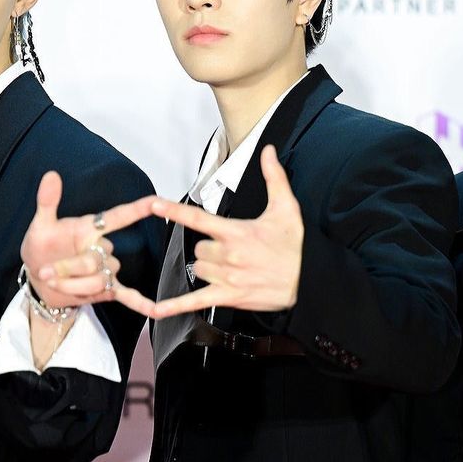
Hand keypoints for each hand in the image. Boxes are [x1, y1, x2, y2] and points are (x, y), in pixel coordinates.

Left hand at [20, 171, 156, 316]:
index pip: (119, 217)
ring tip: (53, 283)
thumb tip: (50, 175)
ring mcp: (107, 270)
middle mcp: (103, 248)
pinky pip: (128, 296)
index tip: (156, 202)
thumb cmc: (41, 248)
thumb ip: (47, 202)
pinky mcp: (107, 290)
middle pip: (95, 261)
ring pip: (98, 281)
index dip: (137, 209)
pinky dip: (141, 303)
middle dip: (68, 269)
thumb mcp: (40, 226)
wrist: (38, 280)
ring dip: (72, 286)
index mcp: (91, 228)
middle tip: (45, 272)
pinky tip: (156, 309)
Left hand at [150, 145, 303, 318]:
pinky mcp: (228, 297)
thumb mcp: (286, 208)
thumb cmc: (296, 247)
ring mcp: (226, 278)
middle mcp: (228, 255)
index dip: (173, 210)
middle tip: (233, 249)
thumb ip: (274, 177)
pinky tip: (156, 310)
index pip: (198, 218)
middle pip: (198, 248)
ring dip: (208, 267)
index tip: (153, 205)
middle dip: (210, 247)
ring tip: (232, 267)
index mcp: (236, 232)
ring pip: (198, 269)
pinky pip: (195, 302)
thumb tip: (267, 151)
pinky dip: (175, 307)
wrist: (309, 281)